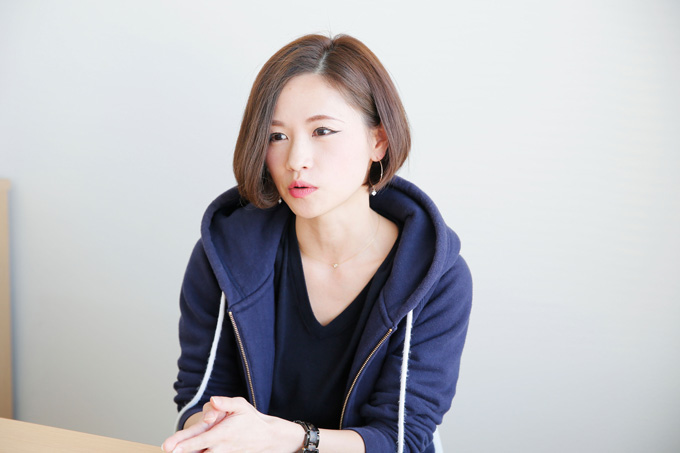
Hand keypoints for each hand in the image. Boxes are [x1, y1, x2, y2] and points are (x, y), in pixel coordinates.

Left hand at [162, 396, 303, 452]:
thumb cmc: (251, 420)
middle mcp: (220, 447)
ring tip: (174, 449)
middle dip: (182, 451)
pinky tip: (187, 451)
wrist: (267, 438)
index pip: (201, 440)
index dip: (186, 445)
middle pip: (197, 451)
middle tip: (168, 449)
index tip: (173, 448)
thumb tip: (213, 400)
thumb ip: (226, 402)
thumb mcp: (241, 405)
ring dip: (189, 452)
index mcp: (223, 433)